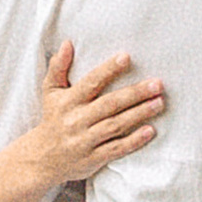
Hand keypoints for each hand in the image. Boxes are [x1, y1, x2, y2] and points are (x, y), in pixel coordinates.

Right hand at [25, 40, 164, 185]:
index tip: (126, 57)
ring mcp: (86, 140)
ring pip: (116, 125)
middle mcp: (77, 120)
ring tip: (159, 103)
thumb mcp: (50, 92)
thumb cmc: (52, 119)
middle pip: (110, 104)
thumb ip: (58, 67)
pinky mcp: (94, 158)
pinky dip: (134, 140)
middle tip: (158, 84)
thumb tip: (67, 43)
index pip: (91, 82)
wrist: (42, 158)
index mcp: (68, 101)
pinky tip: (151, 130)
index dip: (109, 69)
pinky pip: (116, 149)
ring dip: (140, 114)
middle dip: (135, 93)